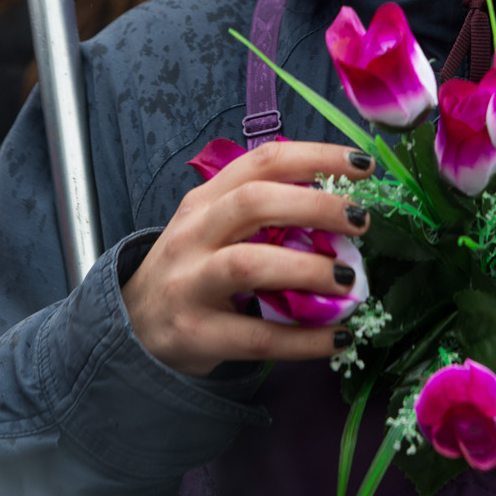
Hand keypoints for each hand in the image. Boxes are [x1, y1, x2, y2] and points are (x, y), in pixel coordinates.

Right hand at [122, 140, 374, 376]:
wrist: (134, 326)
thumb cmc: (192, 269)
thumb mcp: (214, 227)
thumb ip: (265, 214)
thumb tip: (343, 208)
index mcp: (206, 199)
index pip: (262, 162)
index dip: (315, 157)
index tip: (362, 165)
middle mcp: (194, 234)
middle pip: (254, 204)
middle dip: (315, 206)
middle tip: (361, 221)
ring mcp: (190, 283)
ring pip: (248, 265)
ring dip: (307, 269)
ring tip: (349, 279)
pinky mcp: (196, 334)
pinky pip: (257, 336)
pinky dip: (303, 339)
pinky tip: (339, 337)